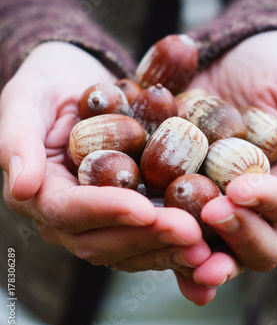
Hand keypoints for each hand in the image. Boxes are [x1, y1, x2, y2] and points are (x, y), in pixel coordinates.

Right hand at [0, 42, 211, 303]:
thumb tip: (22, 188)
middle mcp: (69, 213)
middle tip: (190, 232)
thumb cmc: (47, 81)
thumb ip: (18, 139)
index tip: (145, 208)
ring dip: (168, 247)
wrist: (77, 76)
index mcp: (40, 191)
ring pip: (131, 245)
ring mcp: (101, 215)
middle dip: (146, 237)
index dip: (105, 212)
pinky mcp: (130, 208)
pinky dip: (177, 240)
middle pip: (103, 239)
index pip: (68, 211)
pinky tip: (210, 241)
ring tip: (206, 243)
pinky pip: (151, 231)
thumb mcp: (26, 97)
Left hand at [179, 30, 276, 287]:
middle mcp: (258, 206)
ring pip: (216, 248)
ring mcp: (218, 204)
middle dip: (238, 235)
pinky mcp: (183, 196)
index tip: (240, 190)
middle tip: (211, 215)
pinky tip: (146, 241)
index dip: (268, 203)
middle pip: (258, 244)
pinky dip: (164, 241)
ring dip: (201, 257)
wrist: (232, 57)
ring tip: (181, 249)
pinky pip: (176, 228)